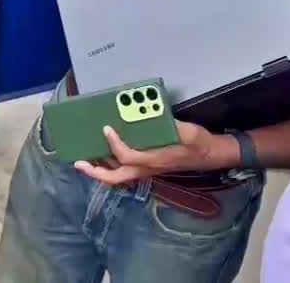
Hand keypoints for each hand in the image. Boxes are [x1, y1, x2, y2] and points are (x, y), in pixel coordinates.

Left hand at [73, 123, 238, 184]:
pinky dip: (111, 164)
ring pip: (118, 176)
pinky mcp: (148, 167)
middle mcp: (146, 169)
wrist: (210, 155)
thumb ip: (169, 125)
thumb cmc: (199, 143)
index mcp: (154, 160)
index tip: (107, 129)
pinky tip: (105, 153)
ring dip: (100, 169)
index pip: (127, 156)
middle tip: (79, 162)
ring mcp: (146, 170)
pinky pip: (124, 170)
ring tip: (86, 158)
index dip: (114, 144)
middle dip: (95, 172)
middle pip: (115, 177)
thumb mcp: (187, 132)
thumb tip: (150, 112)